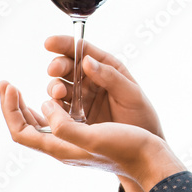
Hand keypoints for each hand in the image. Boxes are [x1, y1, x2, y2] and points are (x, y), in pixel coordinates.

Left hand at [0, 81, 184, 191]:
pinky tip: (53, 98)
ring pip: (38, 126)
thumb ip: (63, 125)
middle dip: (12, 105)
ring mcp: (71, 144)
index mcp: (59, 147)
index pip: (20, 130)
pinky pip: (55, 124)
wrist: (148, 160)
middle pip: (24, 128)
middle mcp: (61, 148)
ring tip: (22, 89)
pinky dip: (46, 109)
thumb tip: (45, 106)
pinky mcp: (83, 138)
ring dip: (27, 105)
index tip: (11, 85)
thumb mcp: (92, 137)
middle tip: (6, 84)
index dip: (10, 108)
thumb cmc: (124, 148)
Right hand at [44, 35, 164, 139]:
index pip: (83, 50)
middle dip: (58, 66)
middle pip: (67, 67)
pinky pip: (60, 108)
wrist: (141, 148)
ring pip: (60, 86)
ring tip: (58, 93)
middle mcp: (91, 80)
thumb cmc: (142, 116)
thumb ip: (111, 77)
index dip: (65, 44)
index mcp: (107, 67)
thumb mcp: (131, 95)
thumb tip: (86, 60)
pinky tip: (54, 108)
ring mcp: (81, 98)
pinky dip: (54, 106)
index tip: (50, 42)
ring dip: (54, 87)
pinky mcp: (75, 116)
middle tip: (54, 71)